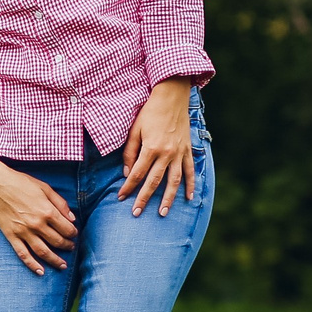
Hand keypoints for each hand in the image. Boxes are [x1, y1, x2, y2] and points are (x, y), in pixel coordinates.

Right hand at [0, 135, 77, 275]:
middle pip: (57, 241)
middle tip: (71, 247)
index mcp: (47, 211)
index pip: (66, 228)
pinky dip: (32, 264)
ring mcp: (23, 232)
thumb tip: (72, 218)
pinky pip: (23, 254)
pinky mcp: (12, 236)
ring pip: (43, 251)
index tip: (74, 234)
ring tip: (63, 265)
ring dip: (55, 260)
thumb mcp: (45, 188)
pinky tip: (40, 271)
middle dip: (67, 246)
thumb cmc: (21, 183)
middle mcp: (37, 224)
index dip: (73, 233)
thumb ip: (60, 203)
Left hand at [118, 79, 197, 215]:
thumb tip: (128, 173)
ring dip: (168, 198)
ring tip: (162, 212)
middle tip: (136, 214)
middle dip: (144, 199)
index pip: (137, 174)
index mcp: (151, 148)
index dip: (128, 187)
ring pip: (174, 181)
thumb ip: (130, 152)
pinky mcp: (188, 150)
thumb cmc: (149, 112)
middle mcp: (166, 154)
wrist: (172, 97)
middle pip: (154, 181)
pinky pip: (190, 171)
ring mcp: (179, 153)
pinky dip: (190, 185)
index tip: (121, 198)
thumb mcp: (134, 130)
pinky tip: (188, 198)